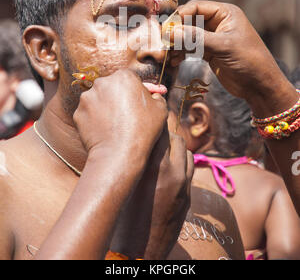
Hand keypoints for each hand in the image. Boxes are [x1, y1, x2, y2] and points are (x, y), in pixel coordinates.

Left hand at [73, 69, 167, 154]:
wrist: (120, 153)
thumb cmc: (144, 129)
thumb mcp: (161, 109)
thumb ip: (157, 96)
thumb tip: (154, 95)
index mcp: (123, 76)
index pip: (130, 79)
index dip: (136, 91)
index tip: (138, 103)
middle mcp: (102, 82)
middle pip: (112, 87)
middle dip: (118, 97)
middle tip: (126, 114)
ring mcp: (87, 98)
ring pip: (98, 99)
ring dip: (105, 108)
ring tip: (115, 124)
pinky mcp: (78, 113)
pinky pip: (88, 114)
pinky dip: (94, 120)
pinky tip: (104, 130)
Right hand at [110, 128, 193, 259]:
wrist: (138, 253)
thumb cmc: (120, 218)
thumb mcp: (124, 183)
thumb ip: (133, 160)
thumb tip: (135, 139)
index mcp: (153, 167)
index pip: (160, 131)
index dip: (153, 123)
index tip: (145, 119)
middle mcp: (172, 173)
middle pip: (176, 138)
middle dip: (164, 135)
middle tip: (150, 137)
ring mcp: (184, 185)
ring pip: (186, 152)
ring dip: (175, 148)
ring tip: (159, 153)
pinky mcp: (188, 197)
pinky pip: (189, 169)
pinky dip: (181, 163)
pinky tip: (167, 169)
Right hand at [170, 0, 297, 116]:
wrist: (259, 86)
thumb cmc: (248, 60)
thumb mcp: (223, 46)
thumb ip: (196, 38)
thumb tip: (171, 31)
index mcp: (225, 13)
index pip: (196, 7)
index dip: (180, 16)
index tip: (166, 28)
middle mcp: (218, 22)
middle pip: (189, 20)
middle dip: (175, 31)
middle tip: (162, 42)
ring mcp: (212, 37)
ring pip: (187, 35)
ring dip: (176, 44)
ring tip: (167, 54)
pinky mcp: (209, 52)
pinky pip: (190, 48)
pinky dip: (181, 53)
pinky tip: (174, 61)